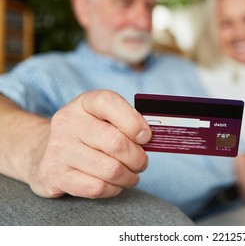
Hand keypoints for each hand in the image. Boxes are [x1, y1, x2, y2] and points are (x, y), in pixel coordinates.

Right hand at [28, 90, 151, 198]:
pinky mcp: (54, 174)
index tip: (146, 137)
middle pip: (117, 143)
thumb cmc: (86, 134)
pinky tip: (115, 184)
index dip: (134, 121)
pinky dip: (114, 189)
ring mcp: (59, 149)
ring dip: (129, 177)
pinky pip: (97, 187)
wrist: (43, 151)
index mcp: (84, 103)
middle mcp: (68, 122)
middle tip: (142, 163)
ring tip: (131, 175)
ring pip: (110, 169)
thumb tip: (153, 137)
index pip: (110, 102)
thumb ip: (127, 122)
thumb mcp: (103, 118)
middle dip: (138, 158)